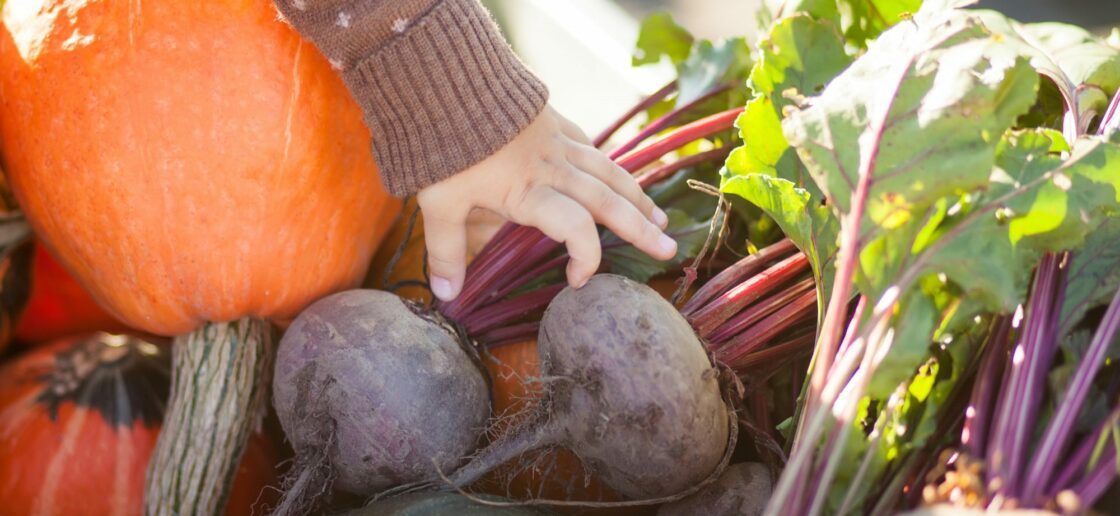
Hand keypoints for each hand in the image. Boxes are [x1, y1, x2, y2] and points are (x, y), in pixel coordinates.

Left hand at [416, 105, 676, 300]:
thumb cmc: (442, 145)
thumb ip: (445, 251)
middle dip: (640, 228)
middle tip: (668, 250)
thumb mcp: (438, 202)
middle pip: (606, 200)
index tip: (578, 281)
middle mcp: (552, 167)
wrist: (448, 79)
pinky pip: (590, 146)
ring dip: (636, 197)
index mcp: (528, 190)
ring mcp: (556, 141)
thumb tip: (446, 298)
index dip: (585, 256)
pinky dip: (609, 166)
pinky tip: (619, 177)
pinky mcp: (553, 121)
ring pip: (607, 171)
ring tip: (660, 218)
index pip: (574, 226)